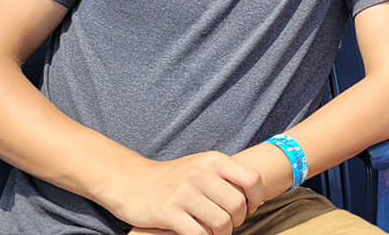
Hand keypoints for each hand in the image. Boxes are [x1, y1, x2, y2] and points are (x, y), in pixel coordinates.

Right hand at [109, 151, 262, 234]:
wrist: (131, 181)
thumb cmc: (172, 177)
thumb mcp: (200, 166)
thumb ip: (226, 176)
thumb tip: (257, 196)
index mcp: (213, 160)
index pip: (251, 179)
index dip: (256, 197)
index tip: (250, 208)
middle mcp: (200, 173)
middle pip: (237, 205)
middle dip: (237, 220)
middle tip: (228, 223)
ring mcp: (184, 193)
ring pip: (221, 223)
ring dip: (222, 233)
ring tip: (215, 232)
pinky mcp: (168, 212)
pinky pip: (199, 234)